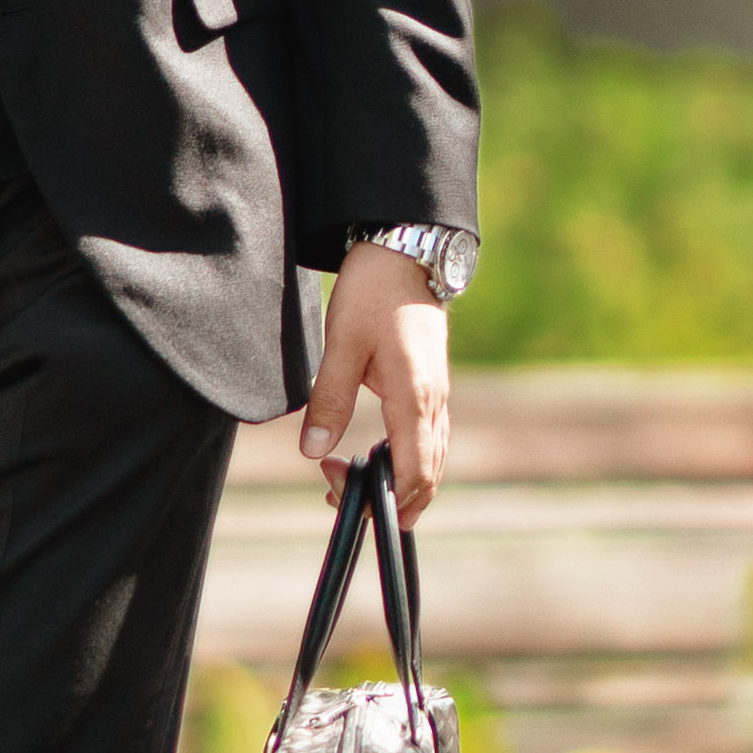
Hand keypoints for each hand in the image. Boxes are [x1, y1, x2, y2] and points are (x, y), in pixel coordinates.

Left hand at [301, 241, 453, 510]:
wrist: (405, 252)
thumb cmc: (373, 293)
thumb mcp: (343, 344)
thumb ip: (330, 400)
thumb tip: (313, 451)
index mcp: (415, 396)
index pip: (413, 471)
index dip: (384, 500)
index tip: (341, 497)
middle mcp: (435, 401)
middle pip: (428, 476)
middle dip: (390, 500)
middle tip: (338, 495)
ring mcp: (439, 395)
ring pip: (433, 460)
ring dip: (400, 483)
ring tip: (351, 482)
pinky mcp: (433, 387)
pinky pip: (431, 440)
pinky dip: (409, 462)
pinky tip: (379, 457)